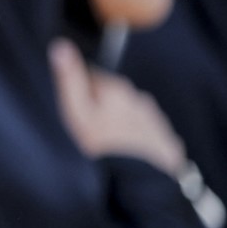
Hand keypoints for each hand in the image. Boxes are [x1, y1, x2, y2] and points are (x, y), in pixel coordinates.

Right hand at [49, 38, 185, 177]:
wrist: (142, 181)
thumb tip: (60, 46)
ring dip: (120, 125)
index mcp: (115, 89)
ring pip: (130, 116)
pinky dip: (137, 141)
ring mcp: (155, 119)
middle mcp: (138, 98)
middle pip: (113, 98)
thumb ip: (70, 80)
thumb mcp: (76, 113)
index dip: (80, 95)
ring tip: (110, 148)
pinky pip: (146, 135)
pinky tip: (128, 156)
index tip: (76, 114)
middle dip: (102, 109)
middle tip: (90, 134)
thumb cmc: (102, 146)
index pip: (92, 79)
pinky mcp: (165, 140)